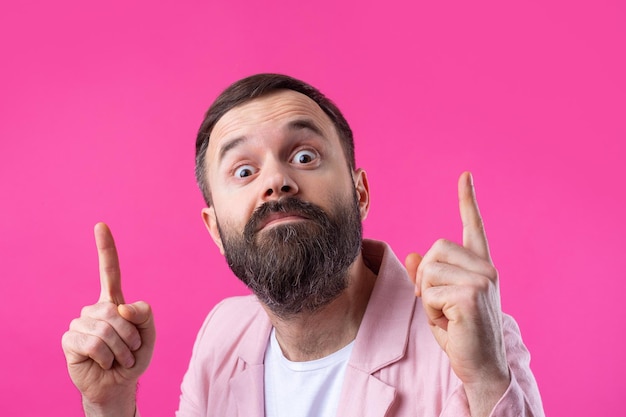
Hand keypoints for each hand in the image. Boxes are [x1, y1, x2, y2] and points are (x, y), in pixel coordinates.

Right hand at [61, 223, 155, 415]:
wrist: (118, 384)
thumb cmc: (134, 357)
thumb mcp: (149, 334)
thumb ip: (144, 314)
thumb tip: (120, 306)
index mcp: (114, 301)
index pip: (109, 271)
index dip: (105, 248)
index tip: (100, 225)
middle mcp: (95, 309)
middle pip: (117, 312)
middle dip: (131, 336)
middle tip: (130, 350)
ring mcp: (80, 323)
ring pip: (106, 329)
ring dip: (121, 349)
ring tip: (119, 358)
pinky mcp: (70, 340)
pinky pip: (94, 343)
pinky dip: (106, 357)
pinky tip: (104, 363)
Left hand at [405, 172, 508, 416]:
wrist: (481, 367)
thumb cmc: (461, 334)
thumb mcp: (439, 301)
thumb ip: (427, 277)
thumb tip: (412, 255)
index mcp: (480, 267)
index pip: (473, 227)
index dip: (467, 201)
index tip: (465, 176)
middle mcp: (485, 268)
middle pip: (434, 249)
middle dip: (425, 277)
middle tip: (438, 304)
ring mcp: (481, 279)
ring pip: (428, 270)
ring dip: (426, 297)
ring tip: (445, 315)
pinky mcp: (470, 294)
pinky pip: (429, 292)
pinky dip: (429, 311)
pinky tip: (449, 323)